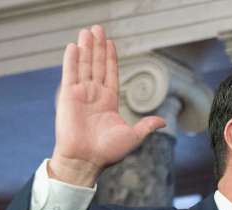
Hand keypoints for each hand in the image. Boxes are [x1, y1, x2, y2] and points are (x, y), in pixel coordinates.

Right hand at [50, 25, 166, 185]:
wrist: (86, 160)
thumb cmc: (108, 152)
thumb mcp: (133, 137)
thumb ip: (146, 126)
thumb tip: (163, 122)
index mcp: (108, 102)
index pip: (110, 74)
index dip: (110, 58)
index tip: (110, 43)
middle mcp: (94, 95)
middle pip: (96, 65)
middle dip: (97, 47)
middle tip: (97, 28)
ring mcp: (80, 94)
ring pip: (84, 66)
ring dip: (85, 48)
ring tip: (87, 31)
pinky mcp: (68, 96)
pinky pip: (70, 73)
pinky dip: (72, 60)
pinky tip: (74, 46)